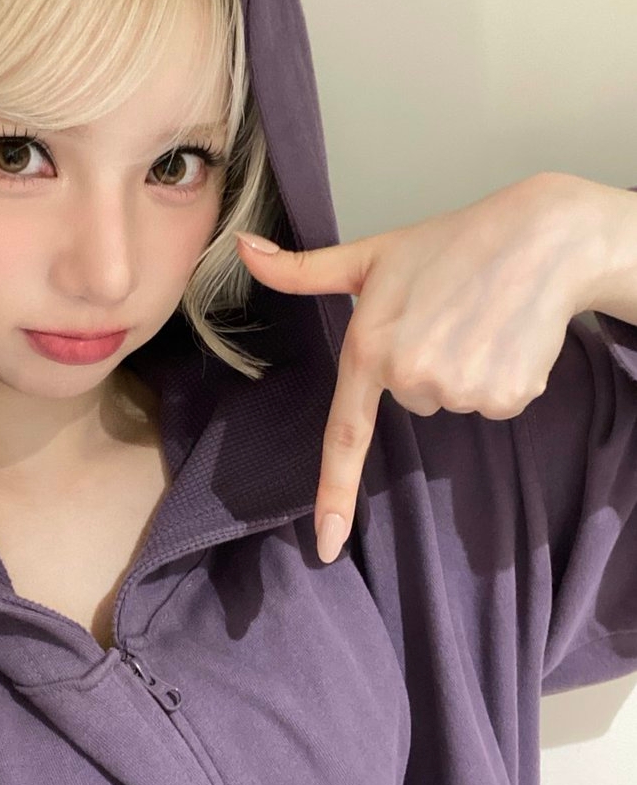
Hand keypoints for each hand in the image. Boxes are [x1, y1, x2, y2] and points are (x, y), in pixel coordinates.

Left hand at [234, 172, 605, 563]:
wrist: (541, 238)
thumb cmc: (448, 244)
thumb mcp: (369, 254)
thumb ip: (300, 269)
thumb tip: (242, 249)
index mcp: (370, 350)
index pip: (344, 434)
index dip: (334, 493)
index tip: (326, 546)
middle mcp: (411, 377)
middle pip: (412, 401)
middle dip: (424, 366)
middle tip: (444, 316)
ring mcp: (460, 390)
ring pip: (453, 402)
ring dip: (464, 369)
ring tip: (478, 318)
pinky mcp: (506, 397)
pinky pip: (492, 404)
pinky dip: (499, 376)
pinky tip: (506, 334)